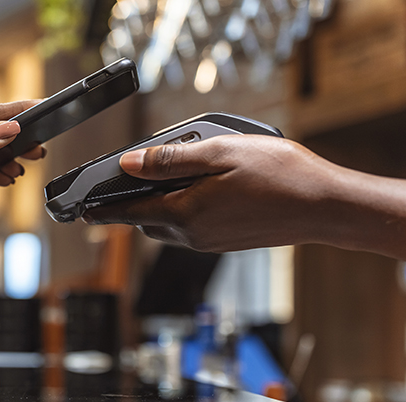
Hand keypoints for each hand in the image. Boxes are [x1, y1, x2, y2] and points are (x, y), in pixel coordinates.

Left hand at [82, 135, 337, 251]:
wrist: (325, 207)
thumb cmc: (281, 176)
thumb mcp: (220, 154)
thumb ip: (170, 160)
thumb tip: (129, 163)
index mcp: (186, 213)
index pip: (130, 213)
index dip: (103, 209)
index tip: (81, 210)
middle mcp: (194, 235)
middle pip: (147, 223)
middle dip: (133, 206)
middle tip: (127, 183)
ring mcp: (211, 243)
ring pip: (169, 228)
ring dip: (159, 209)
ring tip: (165, 182)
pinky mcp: (226, 243)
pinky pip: (191, 230)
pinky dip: (183, 213)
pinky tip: (201, 193)